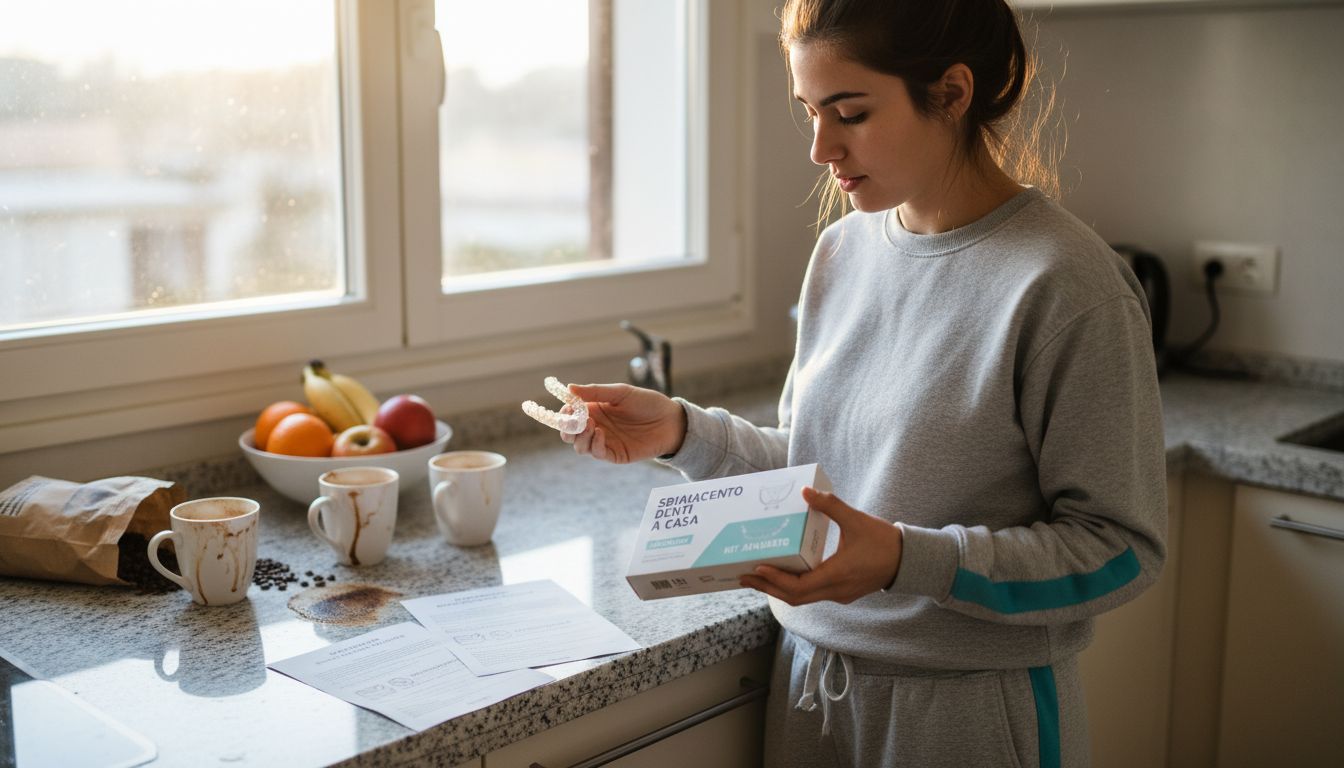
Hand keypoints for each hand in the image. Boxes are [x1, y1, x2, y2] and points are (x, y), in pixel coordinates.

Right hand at [559, 383, 686, 463]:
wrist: (670, 420)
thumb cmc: (647, 403)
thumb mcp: (620, 392)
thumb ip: (595, 392)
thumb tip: (568, 388)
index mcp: (594, 409)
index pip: (570, 414)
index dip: (564, 412)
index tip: (567, 407)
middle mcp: (596, 427)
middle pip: (570, 434)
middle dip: (567, 428)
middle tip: (575, 421)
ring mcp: (605, 442)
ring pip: (580, 447)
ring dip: (581, 437)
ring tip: (592, 425)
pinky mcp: (615, 454)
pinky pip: (598, 454)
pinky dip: (595, 445)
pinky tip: (601, 433)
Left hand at [740, 487, 901, 604]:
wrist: (909, 561)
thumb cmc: (884, 541)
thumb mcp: (856, 519)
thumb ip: (830, 505)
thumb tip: (806, 491)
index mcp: (838, 575)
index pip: (800, 587)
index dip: (776, 580)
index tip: (757, 568)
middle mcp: (836, 590)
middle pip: (794, 597)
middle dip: (767, 587)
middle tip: (743, 576)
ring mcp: (839, 594)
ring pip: (802, 598)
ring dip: (778, 589)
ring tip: (756, 577)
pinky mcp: (841, 592)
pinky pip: (811, 594)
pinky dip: (793, 587)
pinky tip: (782, 575)